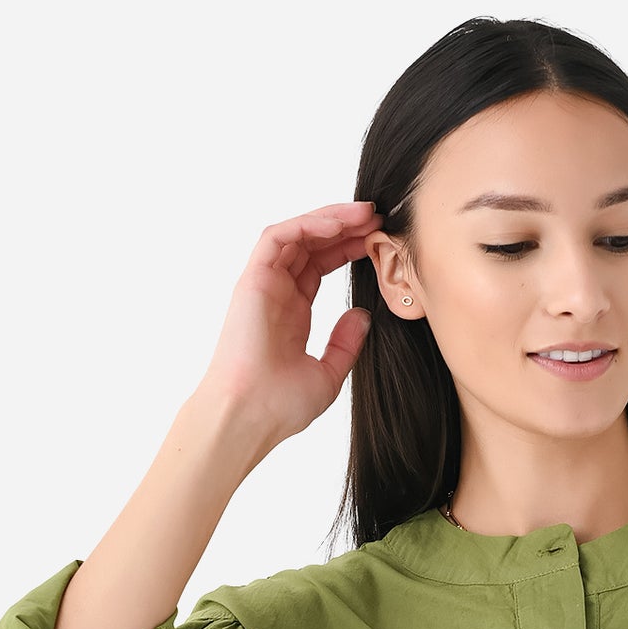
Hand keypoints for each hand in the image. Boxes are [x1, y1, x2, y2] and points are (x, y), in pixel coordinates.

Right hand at [196, 200, 380, 451]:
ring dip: (330, 219)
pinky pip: (278, 238)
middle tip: (377, 216)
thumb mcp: (329, 374)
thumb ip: (345, 343)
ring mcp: (263, 284)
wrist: (251, 415)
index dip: (348, 249)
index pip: (320, 266)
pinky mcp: (252, 279)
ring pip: (296, 234)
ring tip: (364, 213)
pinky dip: (306, 225)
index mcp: (292, 313)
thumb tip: (364, 314)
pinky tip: (337, 225)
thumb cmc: (280, 405)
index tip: (377, 242)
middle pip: (311, 244)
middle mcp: (276, 293)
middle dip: (344, 227)